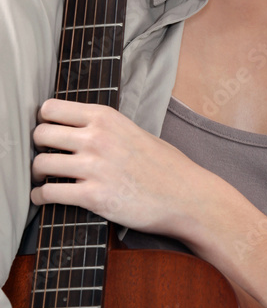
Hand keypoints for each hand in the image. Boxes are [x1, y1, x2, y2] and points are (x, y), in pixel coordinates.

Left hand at [30, 98, 209, 235]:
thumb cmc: (166, 166)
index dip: (45, 122)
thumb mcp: (135, 132)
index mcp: (106, 117)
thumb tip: (77, 130)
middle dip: (38, 148)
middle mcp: (97, 138)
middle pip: (40, 134)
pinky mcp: (94, 197)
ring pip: (40, 164)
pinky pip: (50, 193)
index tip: (49, 134)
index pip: (51, 109)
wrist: (188, 197)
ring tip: (44, 179)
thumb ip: (105, 128)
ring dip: (38, 174)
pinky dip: (42, 197)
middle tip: (46, 157)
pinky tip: (45, 198)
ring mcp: (95, 167)